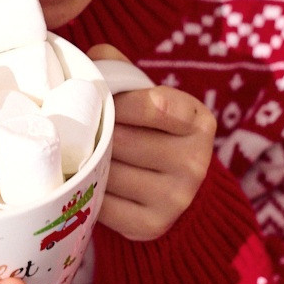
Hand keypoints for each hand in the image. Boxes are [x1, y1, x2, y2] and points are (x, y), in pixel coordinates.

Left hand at [87, 44, 215, 241]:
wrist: (172, 191)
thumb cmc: (151, 132)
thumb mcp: (149, 98)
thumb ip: (122, 73)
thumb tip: (91, 58)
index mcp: (199, 122)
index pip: (156, 105)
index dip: (121, 102)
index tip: (107, 104)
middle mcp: (195, 162)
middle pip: (124, 140)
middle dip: (99, 133)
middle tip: (83, 129)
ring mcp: (176, 198)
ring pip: (109, 171)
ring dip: (90, 160)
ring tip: (85, 152)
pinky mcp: (151, 225)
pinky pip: (102, 203)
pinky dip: (88, 190)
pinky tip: (88, 179)